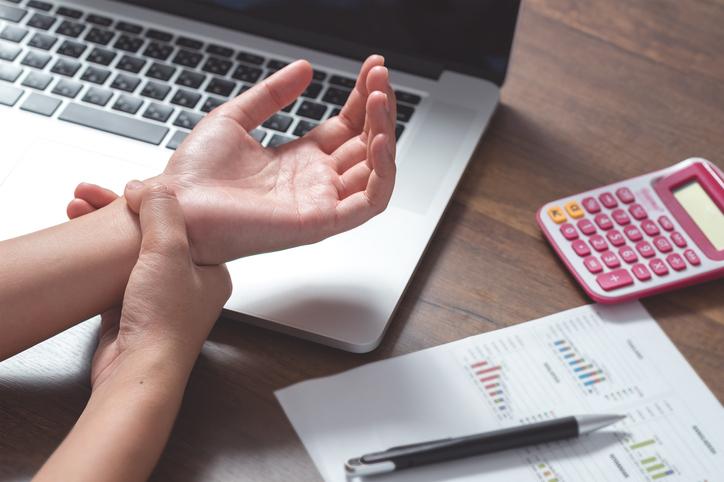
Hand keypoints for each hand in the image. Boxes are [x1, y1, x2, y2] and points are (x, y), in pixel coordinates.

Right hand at [70, 184, 230, 388]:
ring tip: (80, 212)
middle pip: (154, 235)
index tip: (126, 189)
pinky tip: (86, 246)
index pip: (183, 224)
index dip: (153, 202)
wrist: (138, 370)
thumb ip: (163, 213)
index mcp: (213, 270)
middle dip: (120, 213)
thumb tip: (150, 188)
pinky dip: (100, 260)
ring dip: (106, 233)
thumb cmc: (166, 324)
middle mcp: (190, 285)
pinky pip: (116, 275)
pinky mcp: (133, 311)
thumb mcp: (170, 252)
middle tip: (90, 198)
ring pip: (132, 253)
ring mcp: (161, 298)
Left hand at [123, 55, 396, 263]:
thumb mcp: (235, 118)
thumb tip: (303, 68)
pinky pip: (368, 202)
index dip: (363, 98)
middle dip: (379, 108)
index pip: (348, 127)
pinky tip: (378, 141)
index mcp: (300, 159)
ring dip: (385, 134)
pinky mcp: (320, 222)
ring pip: (374, 171)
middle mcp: (315, 181)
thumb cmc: (195, 174)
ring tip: (380, 100)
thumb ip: (272, 94)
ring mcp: (320, 202)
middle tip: (379, 76)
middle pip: (366, 144)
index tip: (372, 69)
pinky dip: (382, 173)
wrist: (175, 206)